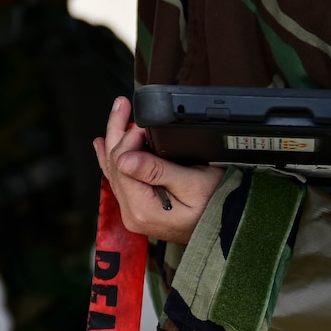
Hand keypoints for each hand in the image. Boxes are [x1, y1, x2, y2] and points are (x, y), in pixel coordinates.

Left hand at [93, 95, 222, 243]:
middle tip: (122, 104)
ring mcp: (134, 212)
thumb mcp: (192, 184)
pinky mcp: (139, 209)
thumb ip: (157, 171)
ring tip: (117, 113)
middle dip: (117, 131)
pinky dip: (114, 158)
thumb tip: (126, 157)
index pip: (122, 164)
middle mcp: (132, 214)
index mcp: (142, 209)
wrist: (226, 227)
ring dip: (115, 139)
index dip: (130, 137)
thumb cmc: (216, 205)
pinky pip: (120, 179)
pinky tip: (104, 144)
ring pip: (114, 169)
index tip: (144, 122)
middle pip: (114, 164)